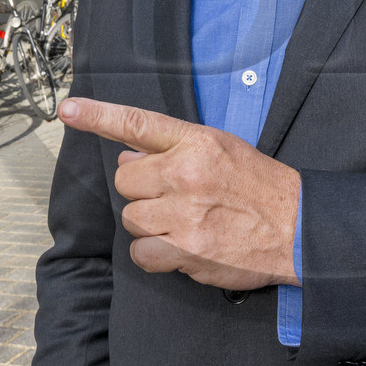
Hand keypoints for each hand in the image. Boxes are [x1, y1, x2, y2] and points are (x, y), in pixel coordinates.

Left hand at [59, 98, 300, 290]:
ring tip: (185, 223)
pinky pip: (141, 253)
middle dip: (144, 191)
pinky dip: (155, 255)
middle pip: (126, 181)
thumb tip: (127, 157)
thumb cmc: (259, 187)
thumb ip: (174, 149)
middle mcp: (186, 173)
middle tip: (176, 198)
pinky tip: (180, 247)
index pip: (136, 123)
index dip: (97, 116)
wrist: (297, 227)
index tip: (67, 110)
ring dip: (151, 224)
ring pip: (132, 218)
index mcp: (196, 142)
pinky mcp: (186, 250)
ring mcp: (184, 213)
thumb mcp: (222, 149)